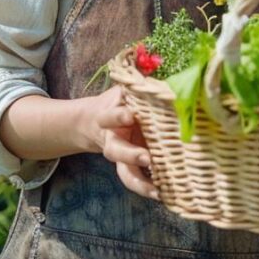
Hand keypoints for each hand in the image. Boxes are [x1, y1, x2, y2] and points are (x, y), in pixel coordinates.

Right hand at [86, 85, 158, 200]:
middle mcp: (112, 138)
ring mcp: (119, 155)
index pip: (111, 115)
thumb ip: (139, 83)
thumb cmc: (119, 101)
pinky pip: (134, 180)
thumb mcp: (124, 90)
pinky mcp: (127, 166)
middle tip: (146, 158)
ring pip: (123, 172)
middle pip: (115, 150)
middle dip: (130, 155)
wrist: (94, 121)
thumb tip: (164, 65)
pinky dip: (147, 188)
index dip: (118, 116)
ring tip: (156, 191)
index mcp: (109, 116)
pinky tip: (163, 194)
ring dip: (139, 182)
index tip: (130, 115)